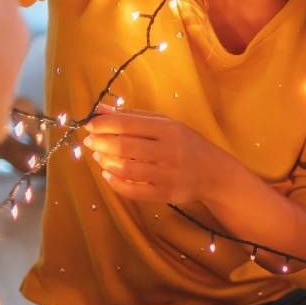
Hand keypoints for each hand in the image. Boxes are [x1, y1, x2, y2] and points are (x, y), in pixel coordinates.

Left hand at [83, 105, 235, 203]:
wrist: (215, 174)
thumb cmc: (188, 144)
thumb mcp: (167, 124)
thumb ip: (135, 116)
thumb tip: (101, 109)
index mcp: (170, 130)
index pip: (127, 123)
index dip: (102, 124)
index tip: (90, 125)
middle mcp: (169, 152)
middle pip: (123, 146)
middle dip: (99, 142)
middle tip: (90, 141)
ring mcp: (167, 175)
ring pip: (125, 169)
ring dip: (105, 161)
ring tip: (99, 156)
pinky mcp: (165, 194)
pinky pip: (132, 191)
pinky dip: (114, 183)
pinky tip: (108, 175)